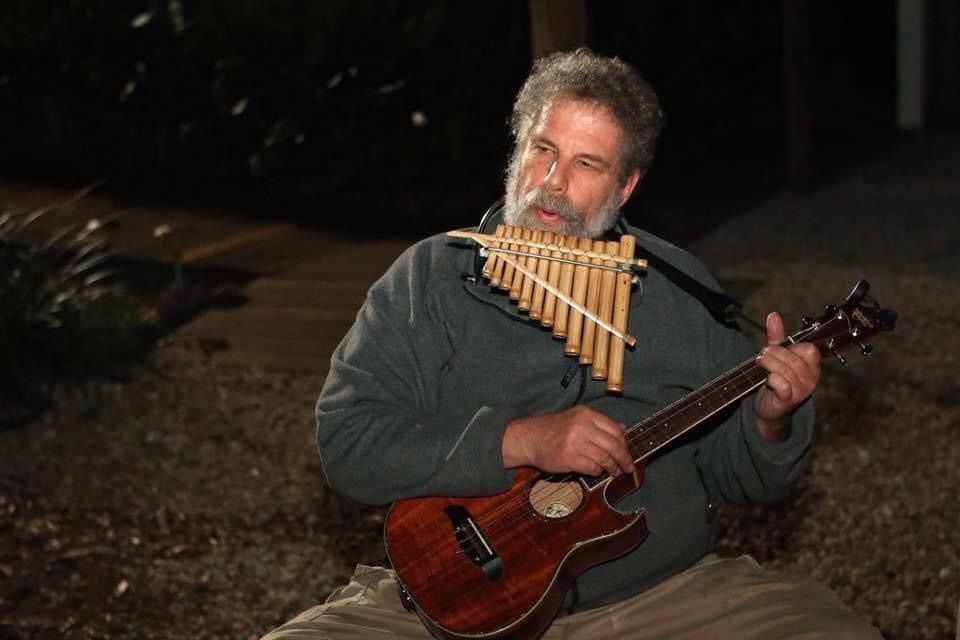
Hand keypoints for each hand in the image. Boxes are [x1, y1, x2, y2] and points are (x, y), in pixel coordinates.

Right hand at [502, 405, 633, 476]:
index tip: (627, 453)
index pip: (614, 429)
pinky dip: (598, 472)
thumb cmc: (552, 429)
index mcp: (585, 414)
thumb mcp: (576, 419)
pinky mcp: (569, 458)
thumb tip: (622, 428)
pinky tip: (597, 472)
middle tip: (628, 467)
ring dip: (613, 467)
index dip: (624, 443)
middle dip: (624, 458)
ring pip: (605, 457)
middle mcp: (582, 426)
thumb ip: (599, 423)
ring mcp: (575, 442)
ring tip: (615, 472)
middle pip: (613, 444)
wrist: (528, 438)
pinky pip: (592, 467)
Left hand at [754, 311, 820, 441]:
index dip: (789, 347)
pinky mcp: (789, 400)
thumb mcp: (777, 356)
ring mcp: (802, 390)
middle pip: (794, 358)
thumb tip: (773, 315)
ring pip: (786, 371)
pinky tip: (767, 380)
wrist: (769, 408)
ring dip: (769, 364)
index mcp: (812, 365)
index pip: (808, 349)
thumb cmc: (775, 379)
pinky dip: (772, 379)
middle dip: (774, 354)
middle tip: (762, 356)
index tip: (774, 348)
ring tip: (760, 364)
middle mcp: (811, 378)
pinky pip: (782, 385)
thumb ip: (776, 336)